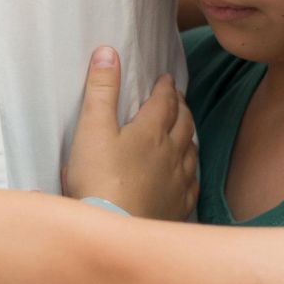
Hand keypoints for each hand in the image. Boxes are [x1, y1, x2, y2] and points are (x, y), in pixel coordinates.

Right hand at [62, 48, 198, 220]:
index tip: (166, 78)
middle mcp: (171, 153)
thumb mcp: (92, 129)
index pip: (164, 101)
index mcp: (151, 131)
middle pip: (183, 123)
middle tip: (176, 98)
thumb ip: (101, 89)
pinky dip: (190, 170)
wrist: (116, 231)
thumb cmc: (98, 180)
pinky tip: (186, 173)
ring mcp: (178, 182)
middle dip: (180, 106)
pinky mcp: (178, 207)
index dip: (165, 87)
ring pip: (191, 151)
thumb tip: (108, 51)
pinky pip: (191, 183)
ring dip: (189, 135)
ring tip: (184, 129)